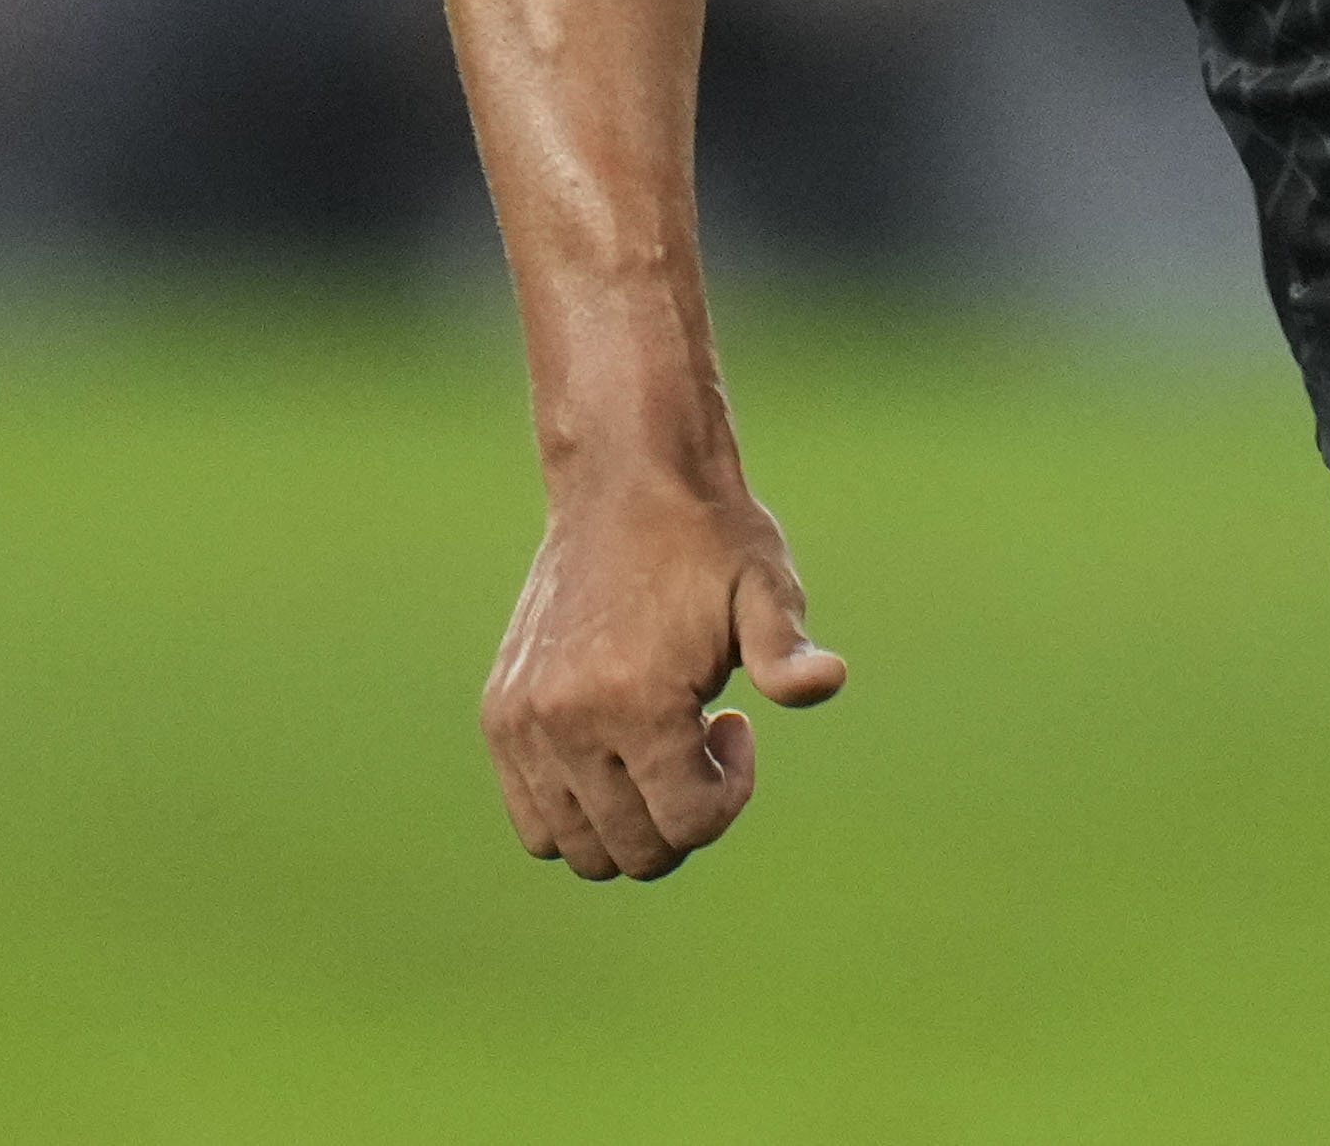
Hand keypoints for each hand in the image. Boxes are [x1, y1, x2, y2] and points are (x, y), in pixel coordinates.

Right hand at [483, 459, 847, 881]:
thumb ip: (788, 652)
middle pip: (634, 851)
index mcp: (633, 701)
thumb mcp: (765, 587)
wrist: (622, 479)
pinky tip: (617, 745)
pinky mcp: (501, 716)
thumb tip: (828, 680)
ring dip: (631, 821)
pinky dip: (580, 812)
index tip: (736, 724)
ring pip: (578, 849)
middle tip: (703, 738)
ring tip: (657, 744)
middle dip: (686, 815)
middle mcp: (566, 722)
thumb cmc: (708, 538)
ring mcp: (524, 724)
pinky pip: (535, 820)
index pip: (687, 824)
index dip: (731, 793)